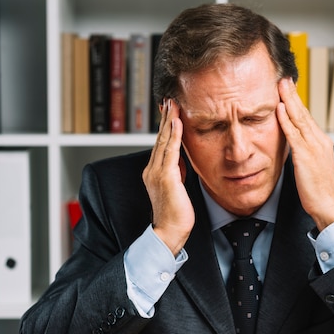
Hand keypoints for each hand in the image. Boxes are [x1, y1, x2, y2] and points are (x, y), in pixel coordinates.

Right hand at [142, 99, 194, 254]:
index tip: (170, 111)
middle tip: (170, 100)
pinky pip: (170, 151)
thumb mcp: (177, 188)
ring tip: (173, 104)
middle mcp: (152, 170)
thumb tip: (181, 161)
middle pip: (160, 138)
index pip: (161, 145)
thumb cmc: (176, 215)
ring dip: (169, 120)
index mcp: (154, 173)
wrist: (169, 233)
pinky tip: (177, 122)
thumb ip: (177, 173)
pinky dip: (174, 135)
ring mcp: (157, 173)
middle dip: (165, 118)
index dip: (166, 127)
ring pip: (164, 141)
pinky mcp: (166, 177)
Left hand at [276, 78, 333, 230]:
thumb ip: (304, 152)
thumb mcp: (312, 166)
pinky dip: (286, 120)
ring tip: (280, 86)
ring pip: (299, 119)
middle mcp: (319, 140)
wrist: (329, 205)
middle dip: (293, 95)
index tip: (288, 89)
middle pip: (304, 113)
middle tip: (284, 79)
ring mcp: (313, 147)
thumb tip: (293, 144)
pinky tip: (280, 109)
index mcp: (322, 142)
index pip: (307, 117)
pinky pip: (294, 134)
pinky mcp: (305, 156)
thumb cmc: (320, 190)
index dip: (297, 102)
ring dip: (289, 101)